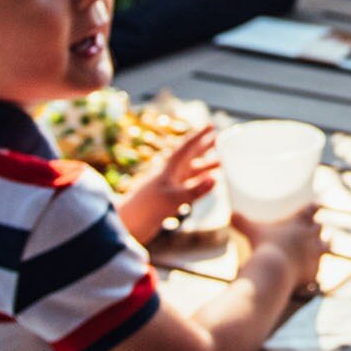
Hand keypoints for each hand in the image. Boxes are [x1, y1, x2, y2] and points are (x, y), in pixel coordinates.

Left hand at [116, 123, 219, 241]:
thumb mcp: (174, 199)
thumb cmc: (147, 208)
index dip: (200, 135)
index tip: (211, 125)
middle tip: (220, 138)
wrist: (128, 224)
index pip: (187, 147)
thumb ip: (196, 190)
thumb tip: (215, 179)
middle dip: (205, 146)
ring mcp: (170, 185)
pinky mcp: (169, 197)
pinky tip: (208, 184)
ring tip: (222, 162)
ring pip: (191, 171)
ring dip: (205, 166)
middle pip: (191, 156)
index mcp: (169, 167)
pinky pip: (189, 185)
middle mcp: (170, 173)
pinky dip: (201, 182)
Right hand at [238, 203, 325, 310]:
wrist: (274, 271)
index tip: (317, 205)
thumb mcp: (251, 231)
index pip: (312, 209)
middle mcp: (310, 236)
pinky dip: (315, 268)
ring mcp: (314, 254)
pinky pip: (317, 268)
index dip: (314, 206)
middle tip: (315, 226)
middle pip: (319, 227)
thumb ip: (241, 221)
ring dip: (324, 245)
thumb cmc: (263, 246)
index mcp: (298, 222)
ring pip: (326, 246)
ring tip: (324, 245)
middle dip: (317, 226)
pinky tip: (313, 271)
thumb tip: (230, 214)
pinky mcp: (314, 270)